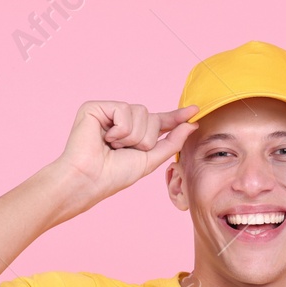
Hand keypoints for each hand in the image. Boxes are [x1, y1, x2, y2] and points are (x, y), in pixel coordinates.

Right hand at [49, 101, 198, 216]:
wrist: (90, 179)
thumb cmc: (115, 174)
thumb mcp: (150, 159)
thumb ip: (172, 141)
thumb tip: (191, 124)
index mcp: (134, 132)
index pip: (159, 121)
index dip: (176, 116)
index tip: (195, 110)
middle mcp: (121, 120)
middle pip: (152, 117)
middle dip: (145, 139)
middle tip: (124, 151)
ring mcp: (108, 112)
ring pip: (141, 112)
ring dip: (132, 136)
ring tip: (113, 146)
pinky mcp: (95, 107)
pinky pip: (124, 110)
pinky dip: (120, 130)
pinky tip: (105, 138)